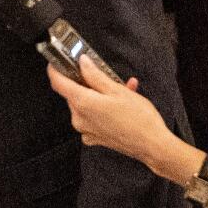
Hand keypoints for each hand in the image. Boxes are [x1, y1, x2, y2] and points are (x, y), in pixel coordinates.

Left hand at [46, 56, 205, 184]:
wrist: (152, 146)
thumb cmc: (138, 119)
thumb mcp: (117, 90)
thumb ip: (95, 75)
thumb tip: (82, 63)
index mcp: (83, 104)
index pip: (58, 83)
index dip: (55, 69)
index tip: (57, 61)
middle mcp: (79, 119)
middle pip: (73, 93)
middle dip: (87, 82)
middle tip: (105, 74)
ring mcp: (86, 130)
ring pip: (85, 105)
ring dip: (99, 94)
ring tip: (123, 88)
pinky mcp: (94, 138)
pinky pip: (92, 118)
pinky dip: (102, 109)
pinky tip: (120, 104)